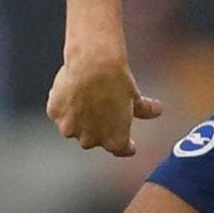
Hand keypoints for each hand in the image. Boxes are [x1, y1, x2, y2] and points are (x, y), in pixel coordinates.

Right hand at [47, 52, 161, 155]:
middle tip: (101, 107)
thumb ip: (145, 110)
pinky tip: (71, 90)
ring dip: (78, 118)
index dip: (126, 144)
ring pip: (73, 127)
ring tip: (84, 96)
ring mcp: (70, 129)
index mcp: (114, 140)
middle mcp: (90, 140)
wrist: (94, 63)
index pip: (121, 149)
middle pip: (93, 139)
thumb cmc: (118, 80)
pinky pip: (59, 113)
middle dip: (97, 127)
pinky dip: (63, 105)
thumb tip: (158, 110)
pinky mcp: (55, 114)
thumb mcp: (134, 96)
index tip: (128, 142)